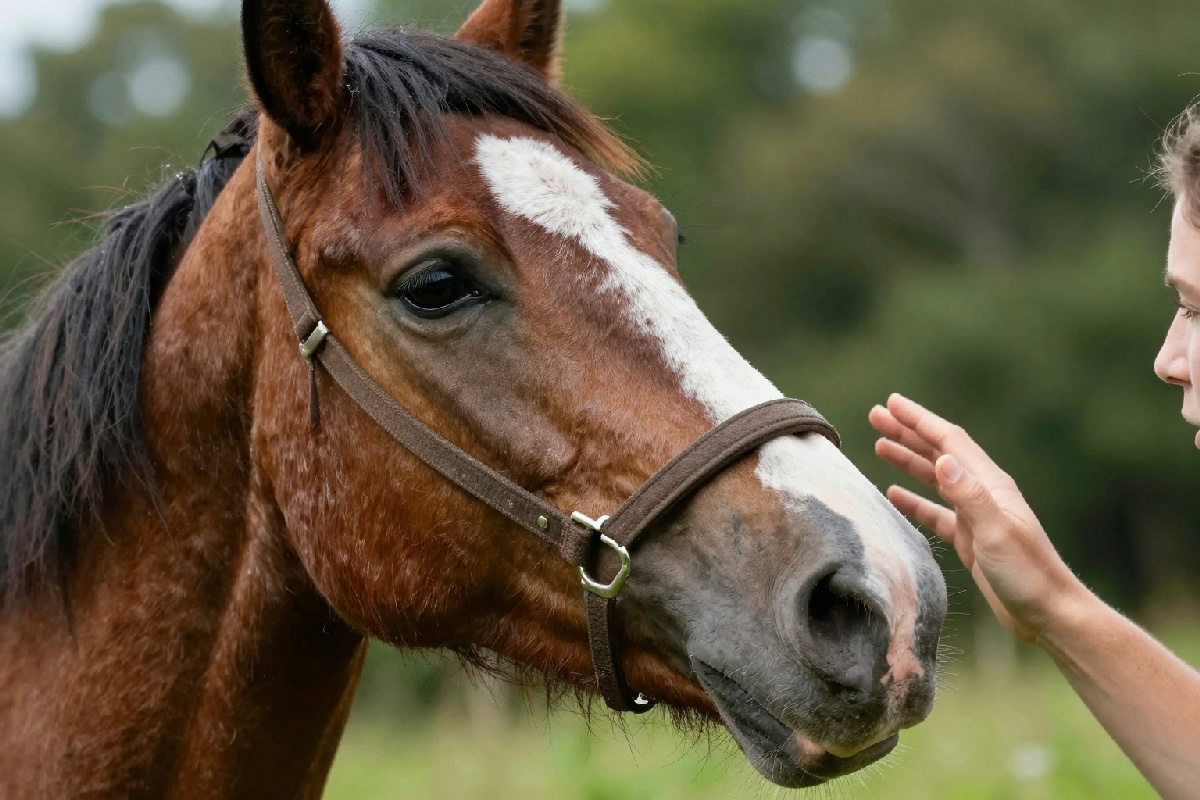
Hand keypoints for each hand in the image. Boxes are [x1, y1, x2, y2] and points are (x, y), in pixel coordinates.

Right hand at [868, 394, 1084, 643]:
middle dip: (908, 432)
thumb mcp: (996, 533)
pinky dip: (913, 499)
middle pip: (939, 452)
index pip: (949, 441)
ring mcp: (976, 516)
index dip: (920, 420)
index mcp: (990, 485)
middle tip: (876, 415)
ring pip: (935, 478)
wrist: (1049, 614)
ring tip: (879, 445)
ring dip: (908, 460)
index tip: (892, 403)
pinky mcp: (970, 539)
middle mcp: (982, 494)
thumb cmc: (1028, 574)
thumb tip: (943, 461)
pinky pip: (935, 511)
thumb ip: (969, 496)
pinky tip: (894, 494)